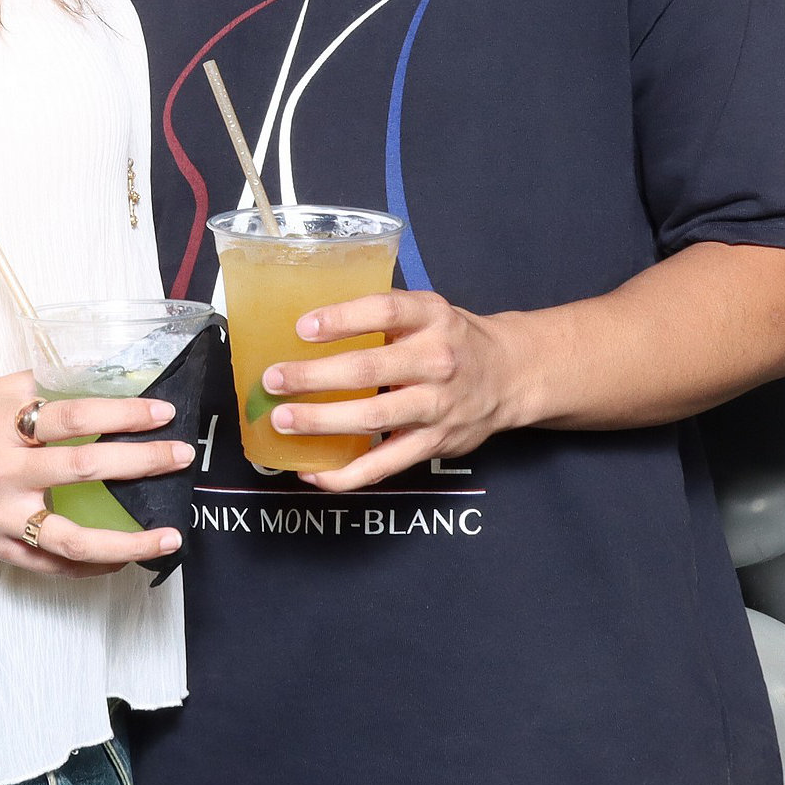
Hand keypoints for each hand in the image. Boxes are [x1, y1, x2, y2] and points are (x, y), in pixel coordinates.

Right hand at [0, 374, 192, 574]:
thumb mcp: (2, 391)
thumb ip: (51, 389)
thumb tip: (111, 384)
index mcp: (6, 426)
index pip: (75, 417)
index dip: (123, 414)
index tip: (163, 412)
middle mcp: (5, 473)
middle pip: (83, 470)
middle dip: (140, 463)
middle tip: (180, 456)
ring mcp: (2, 517)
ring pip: (71, 539)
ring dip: (126, 541)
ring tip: (168, 537)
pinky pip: (51, 565)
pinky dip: (90, 565)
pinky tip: (124, 559)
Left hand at [260, 291, 529, 489]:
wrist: (510, 375)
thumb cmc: (453, 340)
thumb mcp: (427, 311)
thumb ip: (382, 315)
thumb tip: (309, 323)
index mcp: (431, 318)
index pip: (384, 312)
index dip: (341, 319)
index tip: (302, 327)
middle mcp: (436, 361)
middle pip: (368, 369)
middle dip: (314, 377)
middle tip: (274, 380)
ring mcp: (436, 406)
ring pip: (372, 418)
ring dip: (322, 422)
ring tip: (283, 421)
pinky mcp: (433, 444)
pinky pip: (385, 464)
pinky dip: (346, 473)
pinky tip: (313, 471)